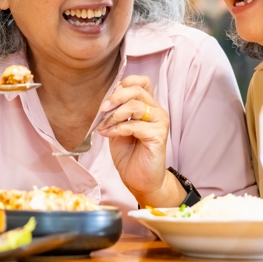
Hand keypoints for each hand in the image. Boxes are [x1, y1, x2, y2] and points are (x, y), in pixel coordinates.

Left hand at [97, 75, 178, 205]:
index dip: (124, 84)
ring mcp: (160, 122)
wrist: (140, 179)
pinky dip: (117, 128)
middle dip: (116, 97)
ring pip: (135, 105)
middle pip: (137, 90)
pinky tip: (108, 134)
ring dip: (114, 115)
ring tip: (104, 126)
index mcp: (148, 105)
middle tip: (102, 109)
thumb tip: (107, 99)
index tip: (109, 98)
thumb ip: (116, 112)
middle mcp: (156, 110)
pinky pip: (134, 125)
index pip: (141, 81)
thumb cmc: (130, 154)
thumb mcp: (117, 127)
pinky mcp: (158, 135)